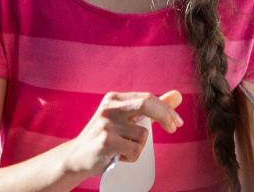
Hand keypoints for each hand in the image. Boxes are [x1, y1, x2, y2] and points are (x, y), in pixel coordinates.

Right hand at [62, 90, 183, 177]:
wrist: (76, 156)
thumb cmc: (105, 137)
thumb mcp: (126, 118)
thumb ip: (151, 107)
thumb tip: (177, 95)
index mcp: (114, 98)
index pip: (147, 98)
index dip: (166, 109)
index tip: (177, 122)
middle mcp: (109, 107)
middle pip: (147, 105)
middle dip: (165, 116)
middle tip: (174, 128)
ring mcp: (107, 124)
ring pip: (143, 135)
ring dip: (139, 146)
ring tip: (123, 148)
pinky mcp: (106, 141)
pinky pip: (135, 150)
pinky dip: (131, 158)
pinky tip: (117, 156)